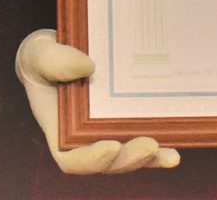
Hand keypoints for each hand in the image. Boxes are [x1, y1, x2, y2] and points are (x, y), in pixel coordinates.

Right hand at [13, 29, 179, 173]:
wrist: (62, 53)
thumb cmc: (46, 59)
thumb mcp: (41, 54)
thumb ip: (56, 60)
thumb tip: (87, 66)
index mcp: (60, 131)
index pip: (72, 159)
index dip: (91, 159)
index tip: (110, 147)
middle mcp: (85, 140)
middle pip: (108, 162)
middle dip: (129, 159)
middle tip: (149, 146)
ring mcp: (108, 133)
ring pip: (129, 156)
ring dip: (149, 158)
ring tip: (168, 155)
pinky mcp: (127, 123)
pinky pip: (144, 139)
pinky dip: (160, 146)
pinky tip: (175, 148)